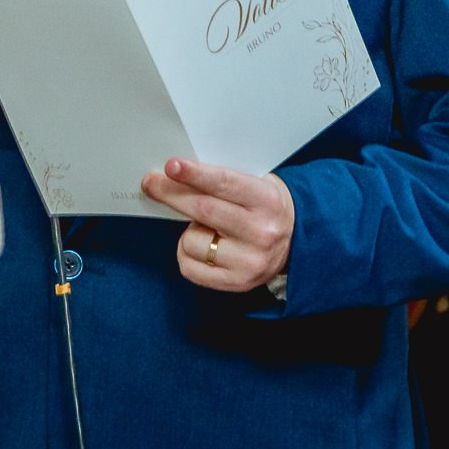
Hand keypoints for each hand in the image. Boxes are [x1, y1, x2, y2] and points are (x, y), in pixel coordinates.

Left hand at [141, 158, 294, 293]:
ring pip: (191, 240)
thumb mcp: (256, 183)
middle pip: (203, 210)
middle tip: (151, 183)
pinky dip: (186, 253)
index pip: (224, 183)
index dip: (195, 174)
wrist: (297, 241)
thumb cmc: (264, 205)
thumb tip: (175, 173)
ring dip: (187, 230)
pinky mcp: (237, 282)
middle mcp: (260, 232)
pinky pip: (189, 266)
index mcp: (266, 200)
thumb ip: (222, 180)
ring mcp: (249, 260)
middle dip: (171, 194)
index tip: (171, 166)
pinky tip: (203, 245)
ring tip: (206, 227)